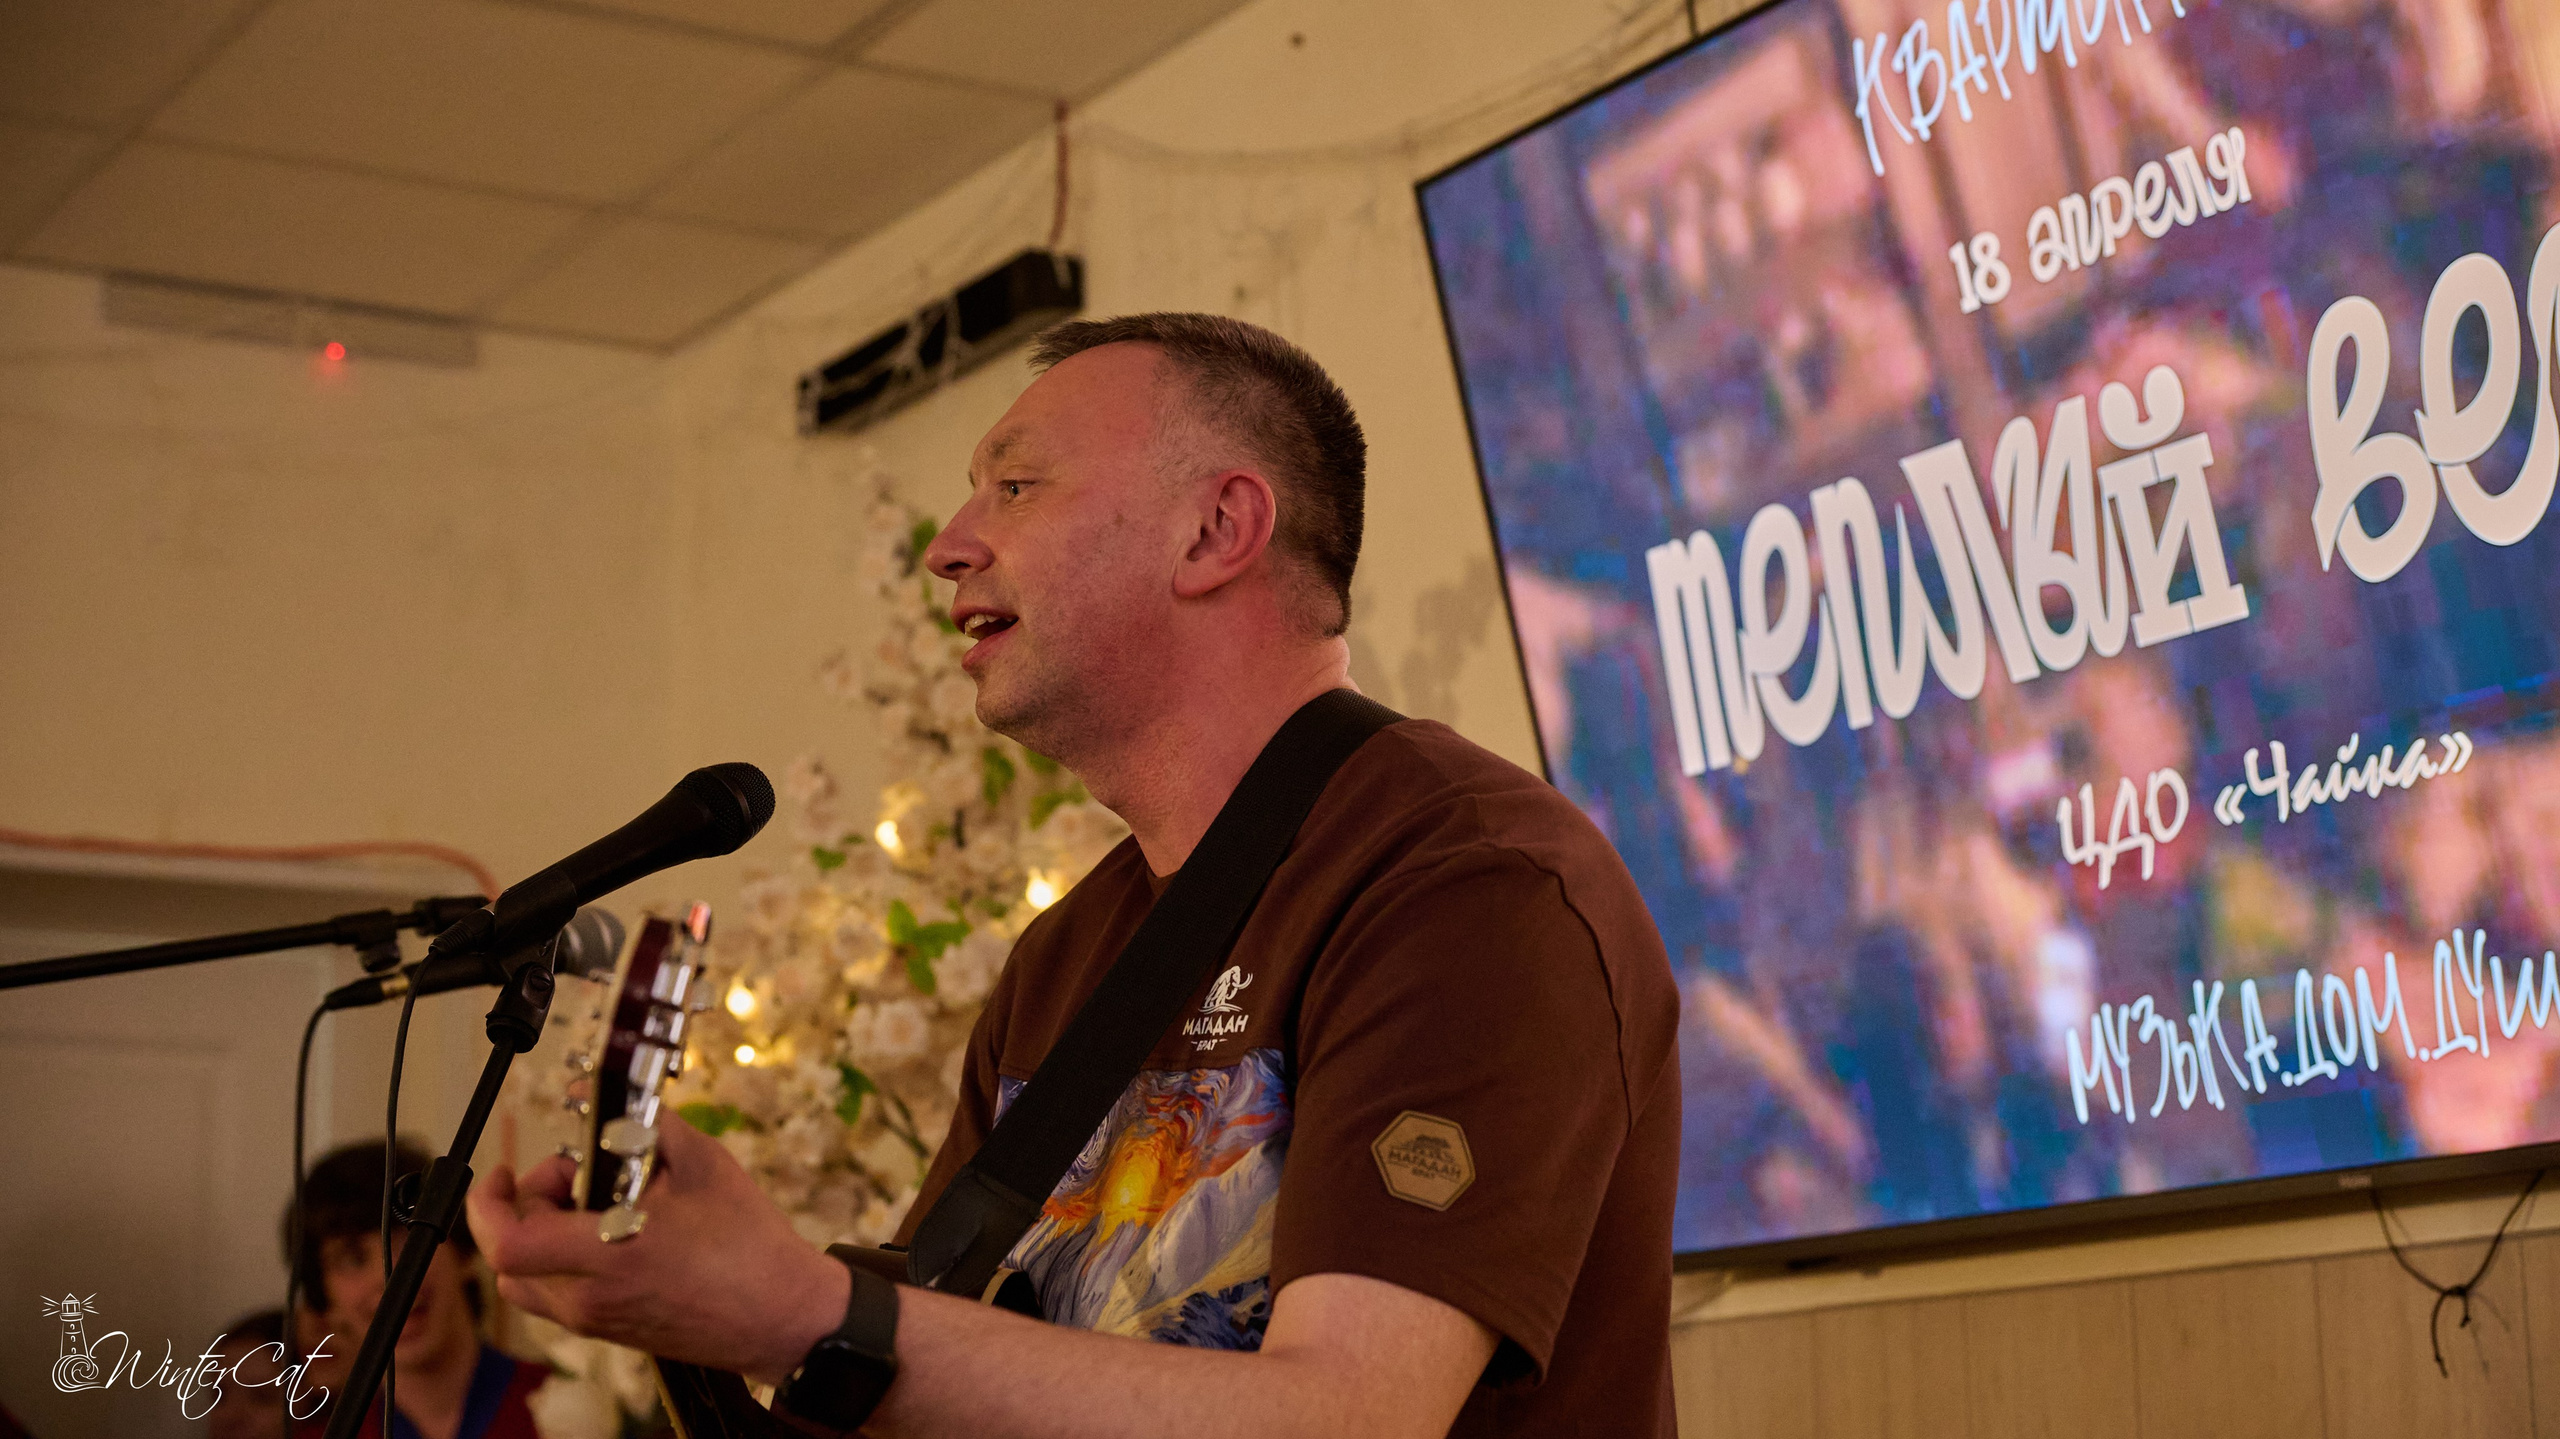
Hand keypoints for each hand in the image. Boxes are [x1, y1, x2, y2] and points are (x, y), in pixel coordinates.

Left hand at [467, 1116, 849, 1383]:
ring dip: (540, 1235)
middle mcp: (591, 1298)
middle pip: (510, 1255)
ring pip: (527, 1280)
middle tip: (576, 1175)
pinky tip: (608, 1233)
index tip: (501, 1172)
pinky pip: (556, 1295)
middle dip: (529, 1203)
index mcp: (610, 1256)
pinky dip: (560, 1261)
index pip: (510, 1243)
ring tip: (590, 1205)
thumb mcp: (703, 1164)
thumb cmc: (748, 1245)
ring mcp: (596, 1321)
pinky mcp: (608, 1331)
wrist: (780, 1315)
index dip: (488, 1205)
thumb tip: (596, 1093)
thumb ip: (645, 1123)